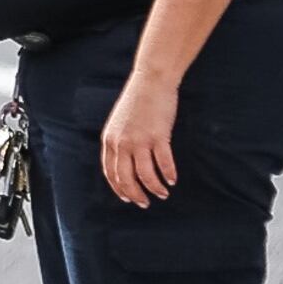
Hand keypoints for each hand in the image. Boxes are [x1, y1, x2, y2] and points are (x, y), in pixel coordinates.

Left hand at [100, 72, 180, 206]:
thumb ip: (118, 141)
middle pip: (126, 179)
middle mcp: (122, 143)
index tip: (128, 199)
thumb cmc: (137, 101)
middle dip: (136, 195)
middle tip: (145, 203)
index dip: (119, 189)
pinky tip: (173, 180)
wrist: (151, 81)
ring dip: (155, 188)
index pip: (110, 173)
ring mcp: (140, 140)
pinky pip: (164, 163)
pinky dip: (169, 174)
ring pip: (146, 175)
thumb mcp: (118, 123)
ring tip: (162, 193)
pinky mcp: (158, 136)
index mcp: (110, 140)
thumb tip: (123, 163)